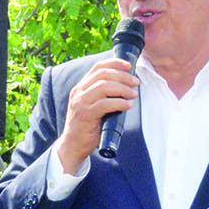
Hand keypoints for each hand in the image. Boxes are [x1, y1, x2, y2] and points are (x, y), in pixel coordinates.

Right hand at [54, 59, 139, 173]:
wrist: (72, 146)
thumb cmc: (86, 127)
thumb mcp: (92, 106)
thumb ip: (102, 96)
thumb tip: (126, 88)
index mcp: (81, 87)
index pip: (97, 67)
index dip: (114, 63)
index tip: (129, 65)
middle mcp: (79, 92)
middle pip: (103, 75)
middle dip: (123, 76)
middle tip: (135, 82)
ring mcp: (81, 103)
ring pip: (104, 87)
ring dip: (122, 88)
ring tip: (133, 94)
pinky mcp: (86, 115)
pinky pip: (105, 104)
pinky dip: (119, 103)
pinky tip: (128, 105)